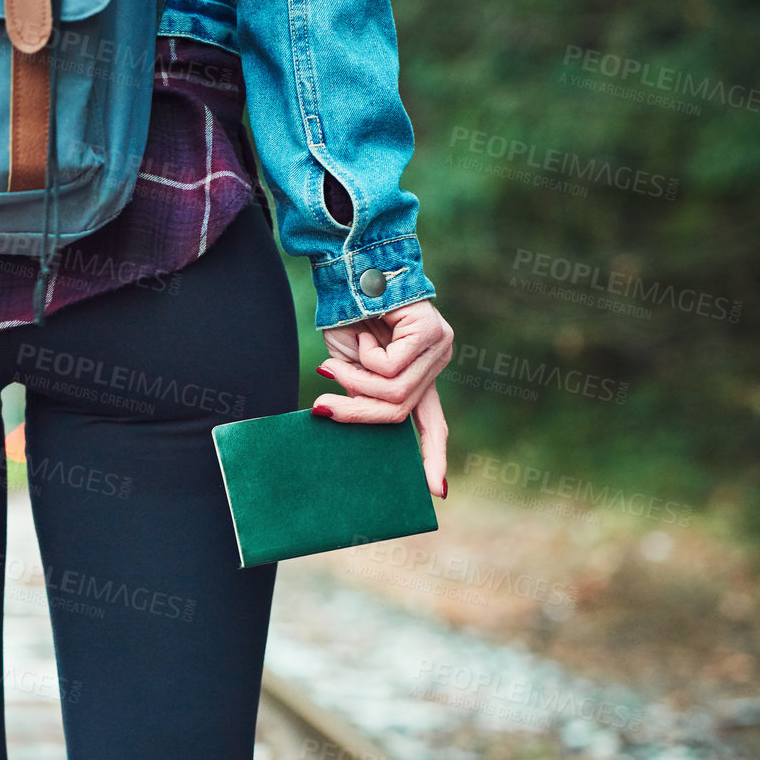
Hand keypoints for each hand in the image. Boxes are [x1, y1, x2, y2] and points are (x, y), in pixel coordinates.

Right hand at [311, 299, 452, 498]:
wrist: (349, 267)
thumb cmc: (345, 315)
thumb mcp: (350, 366)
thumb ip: (361, 393)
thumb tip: (348, 422)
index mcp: (420, 372)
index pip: (431, 421)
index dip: (433, 455)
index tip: (438, 492)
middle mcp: (436, 360)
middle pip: (401, 412)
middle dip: (356, 413)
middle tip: (320, 406)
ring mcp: (439, 346)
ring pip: (396, 393)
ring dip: (354, 381)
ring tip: (335, 361)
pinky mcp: (432, 332)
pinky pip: (391, 368)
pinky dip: (365, 357)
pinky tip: (366, 332)